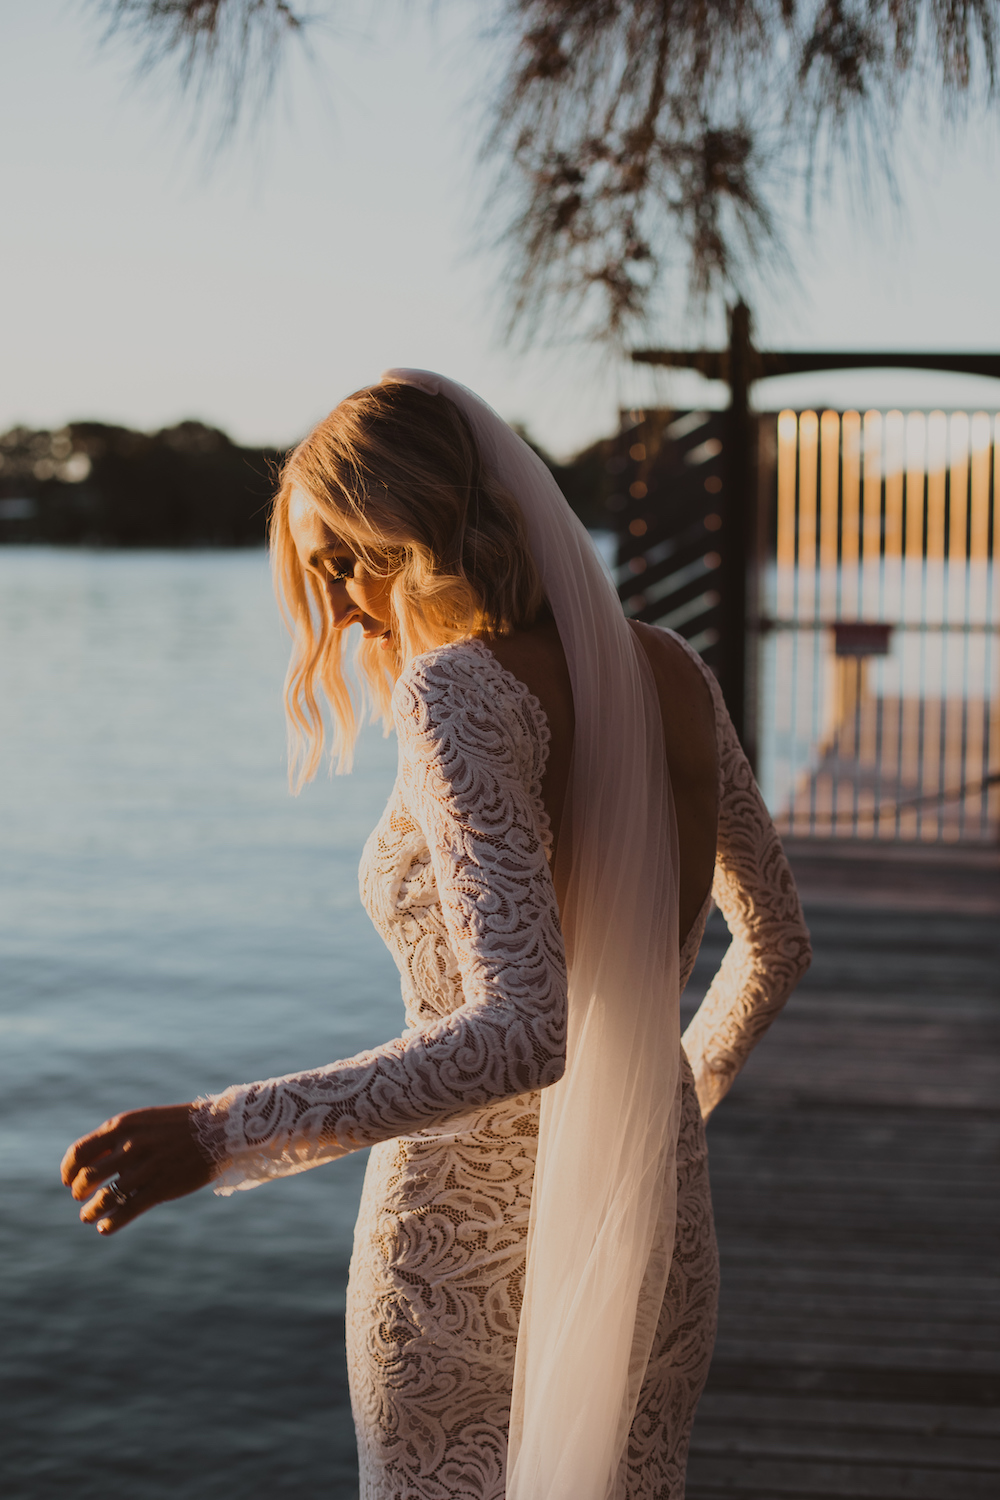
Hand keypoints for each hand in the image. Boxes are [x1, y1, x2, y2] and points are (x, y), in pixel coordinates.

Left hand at [60, 1104, 213, 1235]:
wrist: (221, 1127)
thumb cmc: (179, 1125)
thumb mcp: (143, 1122)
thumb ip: (117, 1139)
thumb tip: (89, 1162)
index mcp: (123, 1126)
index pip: (79, 1152)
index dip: (68, 1170)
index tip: (68, 1181)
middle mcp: (131, 1146)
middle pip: (88, 1177)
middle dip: (80, 1192)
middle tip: (81, 1198)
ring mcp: (147, 1168)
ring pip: (105, 1198)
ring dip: (91, 1211)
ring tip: (89, 1216)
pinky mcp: (162, 1188)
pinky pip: (127, 1211)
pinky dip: (111, 1223)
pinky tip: (106, 1227)